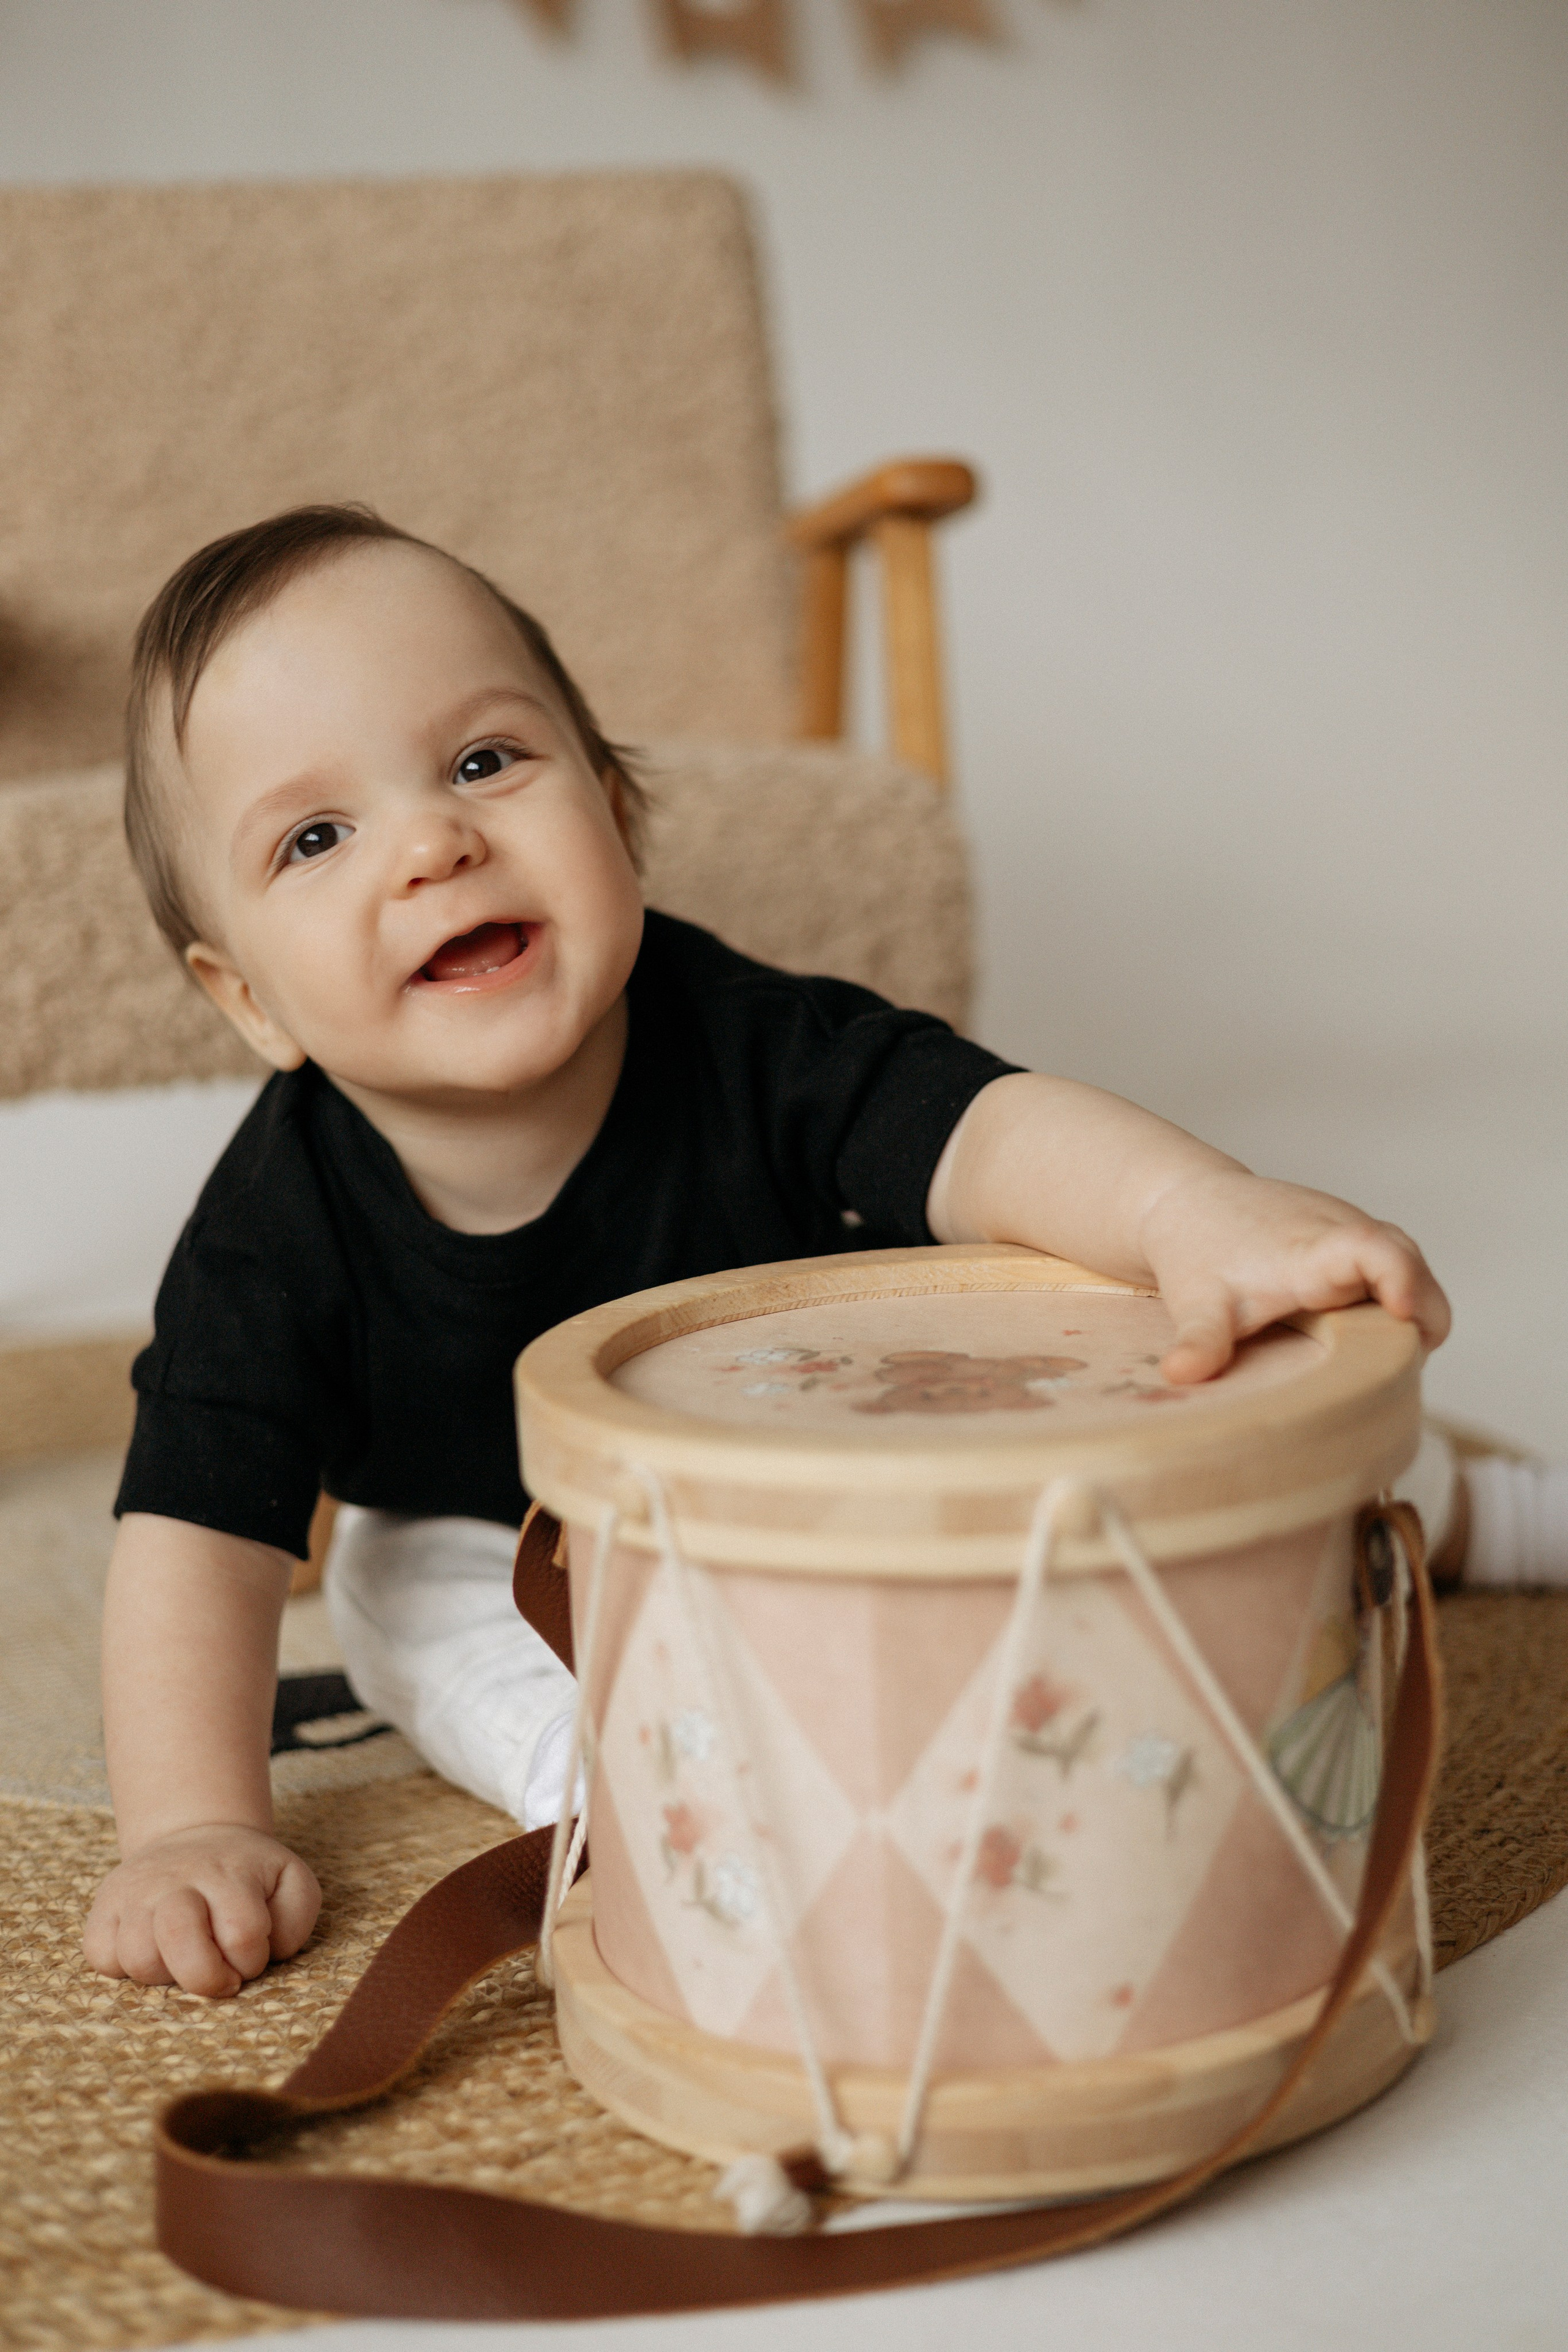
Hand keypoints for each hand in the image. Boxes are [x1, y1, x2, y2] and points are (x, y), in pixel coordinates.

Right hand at [83, 1823, 320, 1997]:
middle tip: (219, 1977)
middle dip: (205, 1977)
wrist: (196, 1836)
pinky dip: (124, 1967)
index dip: (251, 1960)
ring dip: (166, 1974)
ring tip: (184, 1958)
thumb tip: (268, 1951)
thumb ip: (295, 1919)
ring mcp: (136, 1891)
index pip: (241, 1934)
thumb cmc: (249, 1876)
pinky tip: (153, 1951)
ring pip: (137, 1956)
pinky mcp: (105, 1907)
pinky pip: (101, 1955)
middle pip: (179, 1938)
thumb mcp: (290, 1882)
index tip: (251, 1955)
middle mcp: (177, 1877)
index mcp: (230, 1872)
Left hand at [1139, 1166, 1450, 1384]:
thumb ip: (1200, 1341)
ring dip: (1412, 1311)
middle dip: (1422, 1316)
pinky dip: (1397, 1300)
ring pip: (1411, 1267)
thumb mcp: (1197, 1302)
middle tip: (1389, 1367)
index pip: (1375, 1248)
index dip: (1401, 1279)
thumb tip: (1179, 1376)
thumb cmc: (1196, 1251)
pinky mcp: (1353, 1237)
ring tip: (1375, 1358)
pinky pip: (1396, 1265)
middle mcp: (1343, 1231)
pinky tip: (1362, 1336)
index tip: (1403, 1314)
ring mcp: (1352, 1230)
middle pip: (1413, 1265)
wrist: (1188, 1200)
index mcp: (1311, 1249)